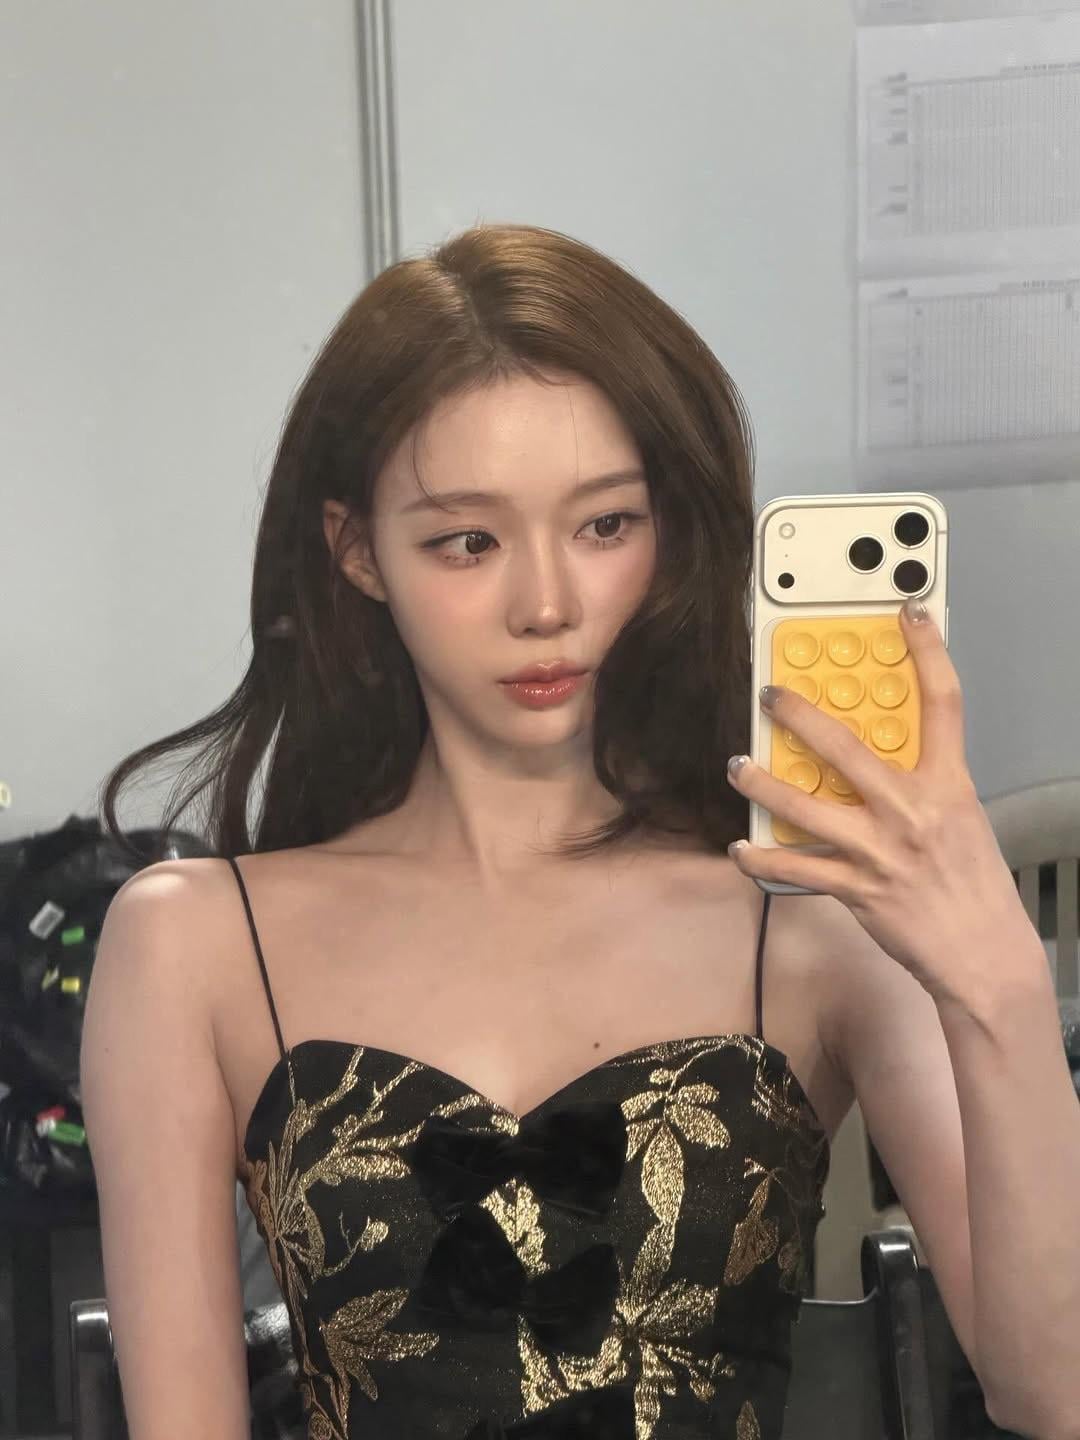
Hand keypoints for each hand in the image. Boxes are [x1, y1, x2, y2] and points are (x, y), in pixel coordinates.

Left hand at [725, 599, 1035, 1006]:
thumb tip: (879, 757)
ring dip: (762, 784)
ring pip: (805, 806)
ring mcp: (880, 850)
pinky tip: (739, 850)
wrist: (983, 954)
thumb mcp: (961, 819)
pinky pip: (796, 867)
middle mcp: (912, 810)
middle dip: (800, 715)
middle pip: (847, 747)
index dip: (927, 651)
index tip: (907, 614)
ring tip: (736, 766)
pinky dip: (761, 859)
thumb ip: (923, 784)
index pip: (943, 704)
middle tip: (770, 694)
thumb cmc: (972, 886)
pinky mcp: (857, 887)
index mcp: (948, 785)